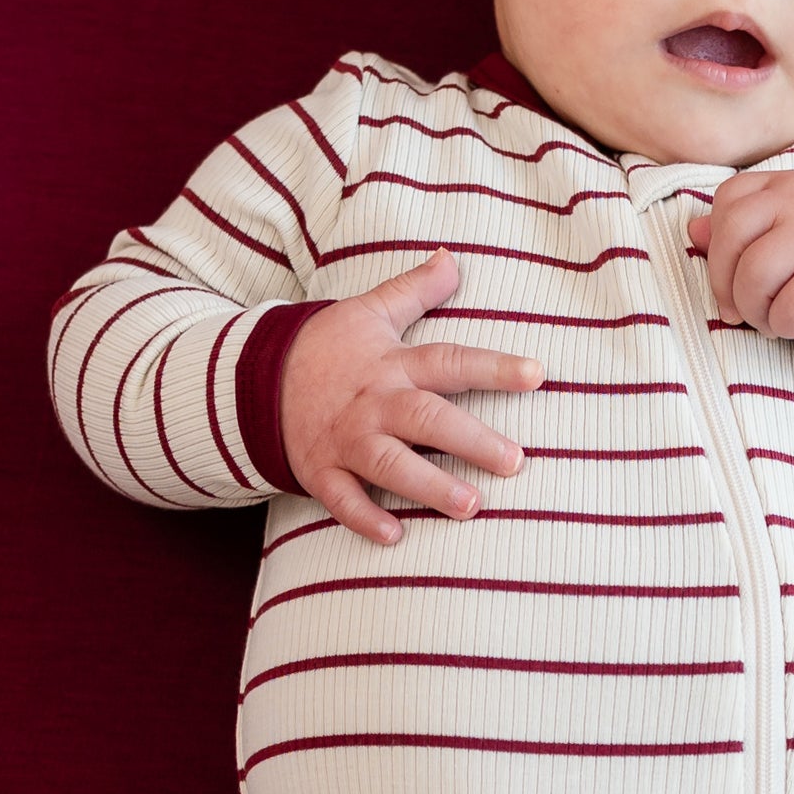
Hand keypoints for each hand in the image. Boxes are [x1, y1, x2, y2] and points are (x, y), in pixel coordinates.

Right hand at [280, 249, 536, 544]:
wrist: (257, 377)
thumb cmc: (326, 348)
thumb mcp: (369, 311)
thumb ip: (415, 290)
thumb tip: (453, 258)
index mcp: (393, 365)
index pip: (450, 362)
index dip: (494, 367)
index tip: (537, 374)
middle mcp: (374, 403)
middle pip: (427, 419)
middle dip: (471, 441)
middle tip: (514, 462)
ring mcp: (346, 439)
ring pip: (390, 464)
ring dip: (429, 486)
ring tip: (471, 506)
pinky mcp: (320, 470)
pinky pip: (342, 498)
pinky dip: (364, 517)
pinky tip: (393, 536)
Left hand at [685, 169, 793, 340]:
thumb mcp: (782, 221)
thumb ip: (737, 226)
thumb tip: (694, 232)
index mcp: (780, 185)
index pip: (728, 202)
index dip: (719, 245)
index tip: (732, 272)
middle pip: (732, 238)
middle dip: (723, 284)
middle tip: (739, 309)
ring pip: (755, 275)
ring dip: (754, 310)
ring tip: (769, 318)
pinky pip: (789, 308)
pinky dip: (783, 326)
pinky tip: (793, 324)